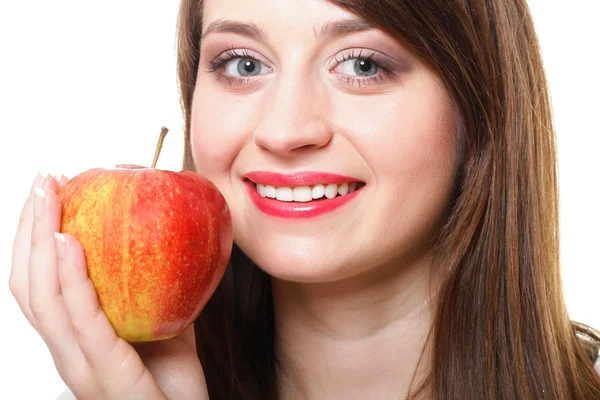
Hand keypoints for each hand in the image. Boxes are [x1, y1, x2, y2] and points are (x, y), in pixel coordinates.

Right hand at [9, 173, 208, 399]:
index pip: (38, 283)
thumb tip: (168, 236)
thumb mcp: (164, 322)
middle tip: (42, 180)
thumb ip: (156, 288)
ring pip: (44, 301)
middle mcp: (68, 352)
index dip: (33, 236)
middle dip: (29, 227)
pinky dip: (72, 281)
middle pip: (29, 285)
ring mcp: (82, 368)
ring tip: (48, 198)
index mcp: (75, 338)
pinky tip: (70, 244)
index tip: (49, 189)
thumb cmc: (174, 379)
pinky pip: (84, 324)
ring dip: (41, 242)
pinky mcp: (107, 378)